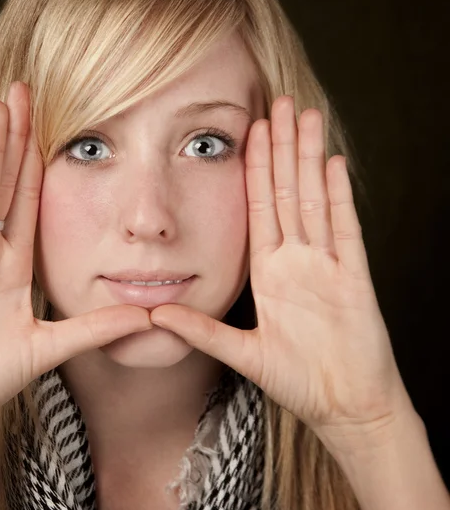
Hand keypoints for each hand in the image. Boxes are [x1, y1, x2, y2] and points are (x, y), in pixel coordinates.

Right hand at [0, 81, 150, 435]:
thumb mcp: (53, 345)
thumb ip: (96, 328)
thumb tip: (148, 317)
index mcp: (13, 263)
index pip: (29, 199)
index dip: (39, 162)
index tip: (52, 124)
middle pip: (4, 182)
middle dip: (16, 137)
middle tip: (25, 91)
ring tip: (0, 105)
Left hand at [150, 95, 412, 445]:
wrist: (344, 406)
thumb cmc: (298, 380)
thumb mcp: (241, 352)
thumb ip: (200, 330)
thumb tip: (155, 314)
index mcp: (269, 272)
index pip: (259, 207)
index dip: (255, 169)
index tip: (249, 132)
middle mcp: (297, 260)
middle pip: (288, 192)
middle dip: (283, 148)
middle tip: (280, 103)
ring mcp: (326, 265)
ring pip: (316, 199)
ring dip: (310, 158)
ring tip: (306, 117)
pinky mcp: (353, 278)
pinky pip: (345, 230)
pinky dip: (339, 196)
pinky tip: (333, 163)